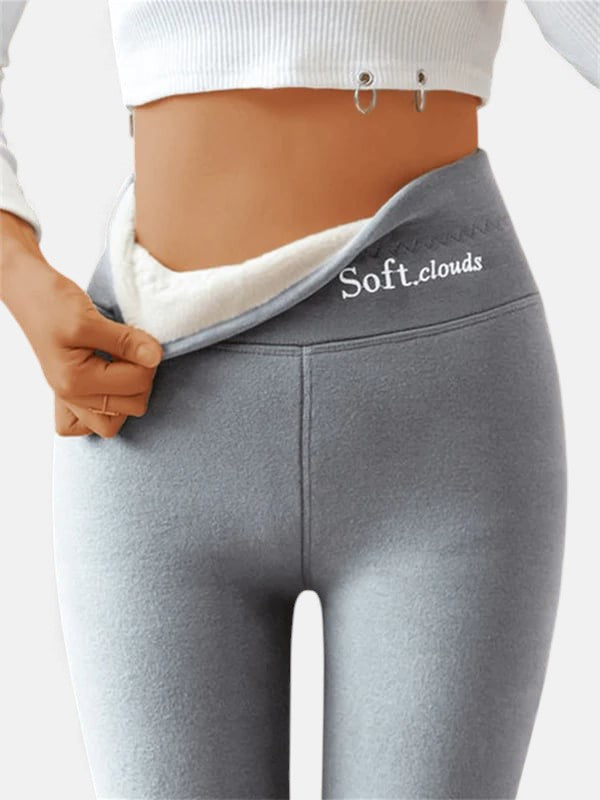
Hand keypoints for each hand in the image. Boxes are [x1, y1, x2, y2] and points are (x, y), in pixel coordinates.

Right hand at [1, 234, 162, 438]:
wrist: (29, 293)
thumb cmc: (50, 303)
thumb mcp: (89, 319)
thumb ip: (125, 341)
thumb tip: (155, 357)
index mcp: (75, 381)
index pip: (137, 384)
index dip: (149, 360)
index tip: (143, 339)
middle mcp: (72, 397)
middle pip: (133, 407)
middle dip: (142, 378)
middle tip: (134, 351)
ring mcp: (72, 398)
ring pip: (116, 422)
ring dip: (130, 394)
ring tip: (125, 366)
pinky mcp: (75, 393)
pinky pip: (94, 422)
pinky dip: (109, 408)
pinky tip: (112, 384)